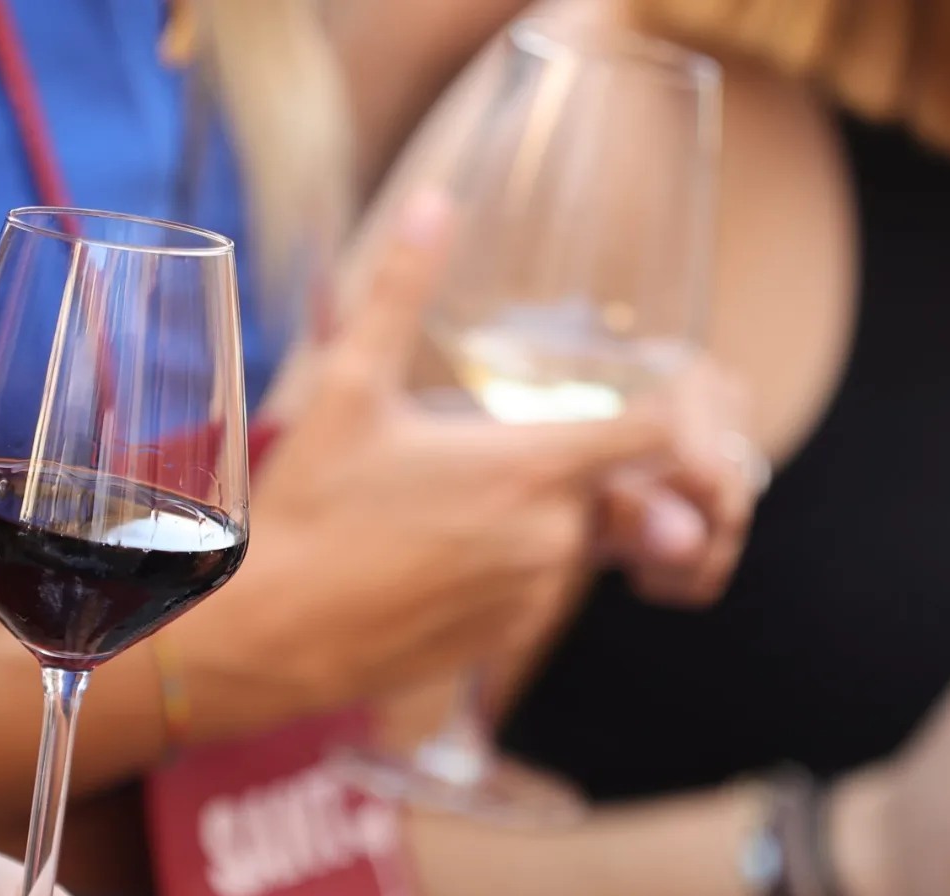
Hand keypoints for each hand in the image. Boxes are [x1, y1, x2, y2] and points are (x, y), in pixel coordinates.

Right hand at [183, 193, 760, 734]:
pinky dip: (519, 560)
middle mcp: (553, 538)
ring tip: (453, 499)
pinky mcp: (512, 637)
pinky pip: (544, 585)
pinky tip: (442, 550)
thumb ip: (399, 290)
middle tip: (498, 442)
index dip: (675, 408)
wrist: (274, 635)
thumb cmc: (310, 511)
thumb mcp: (349, 389)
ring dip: (544, 510)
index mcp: (531, 468)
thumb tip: (433, 203)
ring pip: (578, 536)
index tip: (648, 393)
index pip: (661, 433)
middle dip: (581, 458)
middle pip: (616, 483)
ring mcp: (538, 595)